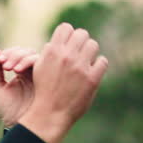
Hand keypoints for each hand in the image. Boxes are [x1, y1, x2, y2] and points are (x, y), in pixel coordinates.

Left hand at [0, 46, 38, 127]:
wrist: (18, 127)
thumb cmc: (9, 111)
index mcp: (22, 72)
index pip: (18, 53)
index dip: (8, 53)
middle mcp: (33, 72)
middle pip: (27, 51)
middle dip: (14, 55)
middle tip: (5, 65)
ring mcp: (40, 75)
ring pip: (34, 55)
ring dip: (20, 58)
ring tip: (9, 68)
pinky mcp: (46, 79)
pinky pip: (41, 63)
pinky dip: (28, 62)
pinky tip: (18, 70)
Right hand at [19, 23, 108, 142]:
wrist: (49, 114)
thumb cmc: (43, 91)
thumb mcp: (39, 68)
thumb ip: (50, 52)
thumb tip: (60, 40)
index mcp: (52, 52)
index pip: (66, 28)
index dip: (67, 35)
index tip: (67, 45)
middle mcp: (66, 56)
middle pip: (81, 33)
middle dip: (80, 42)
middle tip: (78, 53)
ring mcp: (80, 67)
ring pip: (93, 45)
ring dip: (90, 53)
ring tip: (85, 62)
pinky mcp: (92, 79)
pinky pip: (102, 61)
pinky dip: (98, 66)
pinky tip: (92, 72)